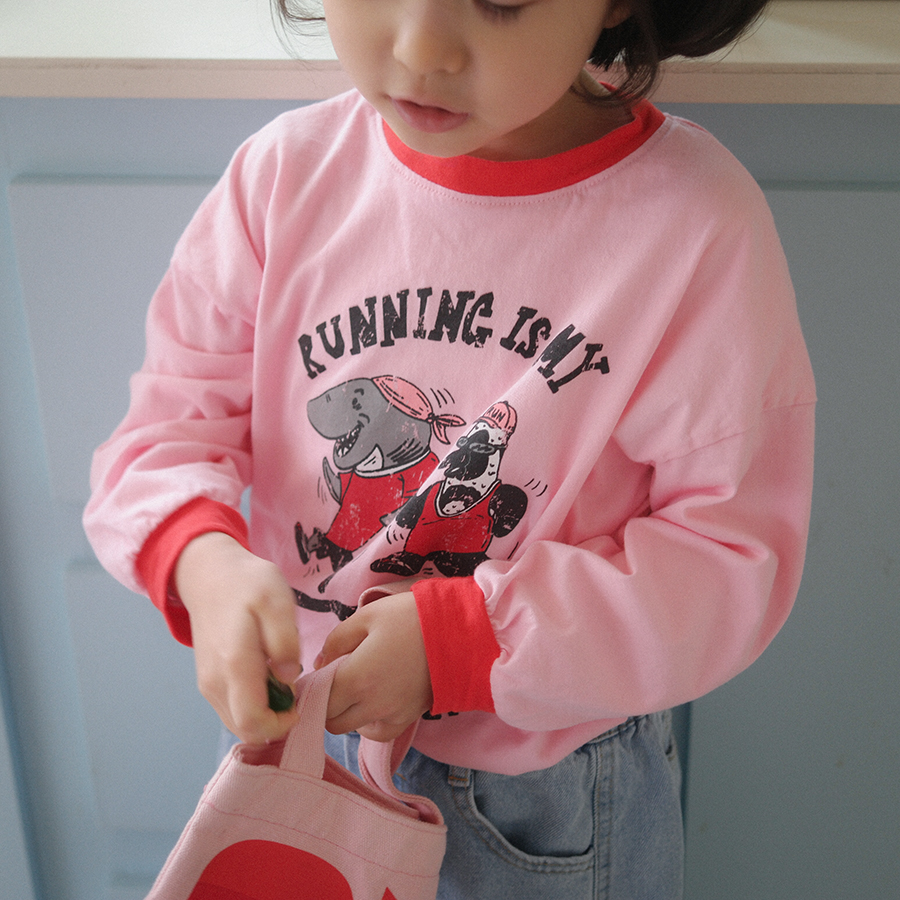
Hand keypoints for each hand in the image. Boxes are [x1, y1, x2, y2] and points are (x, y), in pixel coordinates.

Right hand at [174, 532, 300, 744]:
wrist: (210, 575)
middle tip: (294, 690)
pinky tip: (267, 676)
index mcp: (235, 665)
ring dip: (265, 713)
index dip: (280, 725)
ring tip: (281, 678)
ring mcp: (208, 685)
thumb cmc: (249, 584)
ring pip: (238, 722)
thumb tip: (289, 678)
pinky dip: (253, 704)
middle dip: (275, 722)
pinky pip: (232, 709)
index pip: (253, 723)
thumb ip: (285, 641)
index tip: (299, 704)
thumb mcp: (278, 602)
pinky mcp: (207, 682)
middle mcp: (215, 683)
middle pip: (245, 730)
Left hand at [316, 591, 432, 741]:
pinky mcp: (409, 718)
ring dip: (346, 713)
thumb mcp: (368, 616)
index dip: (310, 689)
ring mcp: (392, 715)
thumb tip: (321, 663)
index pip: (317, 699)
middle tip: (332, 680)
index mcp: (356, 678)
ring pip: (352, 728)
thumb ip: (336, 641)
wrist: (460, 632)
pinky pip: (378, 732)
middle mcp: (371, 705)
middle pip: (331, 720)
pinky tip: (373, 701)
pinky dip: (369, 722)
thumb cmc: (411, 618)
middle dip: (325, 703)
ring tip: (355, 687)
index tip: (312, 676)